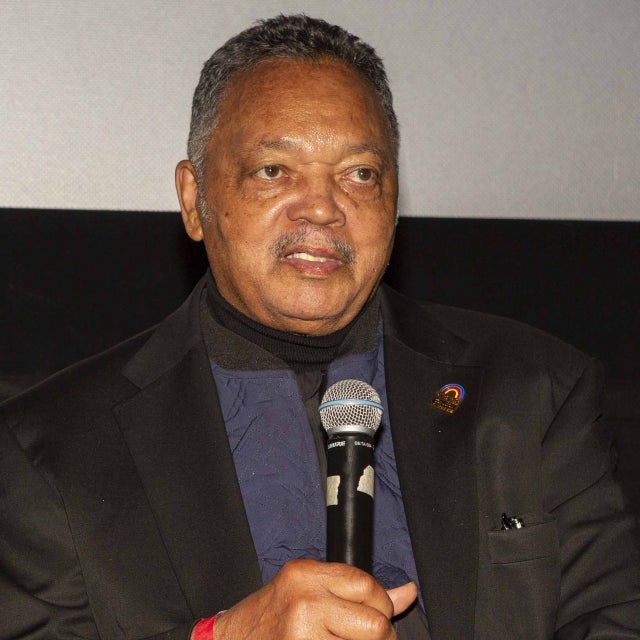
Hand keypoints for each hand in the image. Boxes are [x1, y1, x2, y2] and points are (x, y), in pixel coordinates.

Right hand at [212, 559, 416, 639]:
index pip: (369, 586)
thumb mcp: (310, 590)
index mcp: (307, 574)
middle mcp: (305, 601)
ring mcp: (303, 635)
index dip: (379, 606)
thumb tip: (408, 592)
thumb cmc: (270, 617)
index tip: (372, 615)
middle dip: (379, 636)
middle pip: (375, 624)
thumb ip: (358, 590)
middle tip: (362, 638)